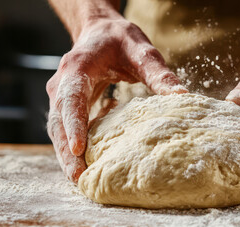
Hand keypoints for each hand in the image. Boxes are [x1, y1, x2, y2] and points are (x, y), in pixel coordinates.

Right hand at [46, 18, 186, 182]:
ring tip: (81, 180)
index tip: (78, 149)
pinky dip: (74, 148)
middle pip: (58, 122)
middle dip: (66, 152)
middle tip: (79, 178)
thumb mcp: (141, 50)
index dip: (74, 124)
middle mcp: (62, 84)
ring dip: (67, 156)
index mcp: (77, 68)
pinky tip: (88, 163)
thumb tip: (182, 96)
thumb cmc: (118, 39)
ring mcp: (61, 97)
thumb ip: (159, 73)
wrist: (99, 32)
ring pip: (57, 130)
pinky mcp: (68, 106)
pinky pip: (66, 130)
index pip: (71, 98)